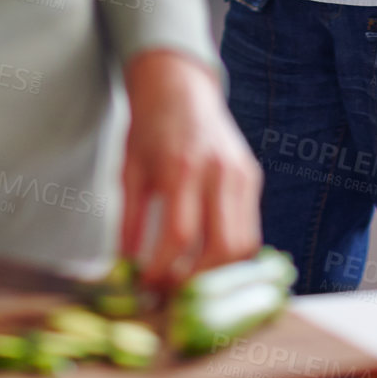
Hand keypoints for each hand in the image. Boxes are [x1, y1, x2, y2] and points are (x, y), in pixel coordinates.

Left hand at [121, 49, 261, 285]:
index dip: (163, 270)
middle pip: (223, 247)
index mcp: (183, 166)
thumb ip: (128, 223)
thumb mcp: (129, 171)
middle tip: (173, 292)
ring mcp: (241, 173)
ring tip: (190, 281)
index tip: (147, 286)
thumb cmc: (149, 127)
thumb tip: (125, 270)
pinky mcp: (251, 176)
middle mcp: (219, 170)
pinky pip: (250, 228)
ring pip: (245, 244)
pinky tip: (207, 258)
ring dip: (219, 272)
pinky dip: (231, 252)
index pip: (180, 235)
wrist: (180, 85)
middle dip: (197, 280)